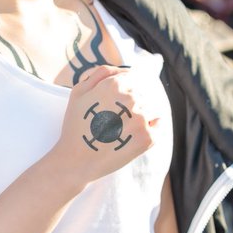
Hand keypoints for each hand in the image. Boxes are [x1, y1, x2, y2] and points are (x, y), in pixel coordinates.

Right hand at [54, 63, 160, 186]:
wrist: (76, 161)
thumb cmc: (75, 126)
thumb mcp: (79, 92)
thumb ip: (101, 73)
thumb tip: (123, 70)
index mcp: (115, 84)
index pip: (133, 77)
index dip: (124, 90)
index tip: (116, 104)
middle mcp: (131, 98)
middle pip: (141, 94)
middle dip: (130, 105)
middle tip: (112, 122)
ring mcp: (141, 118)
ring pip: (149, 109)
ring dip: (138, 117)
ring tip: (120, 131)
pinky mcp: (148, 138)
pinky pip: (157, 127)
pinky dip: (149, 130)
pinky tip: (132, 137)